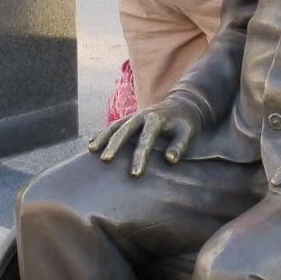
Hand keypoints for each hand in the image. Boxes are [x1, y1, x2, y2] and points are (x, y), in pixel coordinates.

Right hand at [87, 99, 201, 176]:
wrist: (182, 104)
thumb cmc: (186, 124)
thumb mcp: (188, 133)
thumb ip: (180, 146)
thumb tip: (170, 160)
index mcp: (157, 120)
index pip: (146, 140)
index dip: (140, 158)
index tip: (134, 174)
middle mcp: (142, 116)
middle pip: (125, 130)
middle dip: (114, 145)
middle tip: (105, 160)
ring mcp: (134, 116)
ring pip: (115, 126)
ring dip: (103, 137)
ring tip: (92, 150)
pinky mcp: (129, 118)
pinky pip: (113, 125)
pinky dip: (102, 133)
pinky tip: (92, 143)